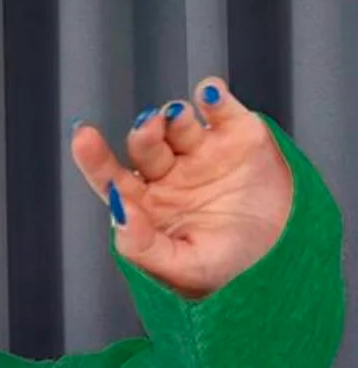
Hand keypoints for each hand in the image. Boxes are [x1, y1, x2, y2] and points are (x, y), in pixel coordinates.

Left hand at [69, 77, 293, 298]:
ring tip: (177, 120)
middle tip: (149, 129)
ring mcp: (203, 152)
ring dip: (174, 116)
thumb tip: (117, 213)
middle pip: (145, 145)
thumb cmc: (227, 272)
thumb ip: (142, 246)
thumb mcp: (181, 270)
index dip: (95, 160)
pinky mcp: (238, 135)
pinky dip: (212, 96)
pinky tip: (208, 95)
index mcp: (148, 208)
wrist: (284, 261)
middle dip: (145, 134)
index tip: (83, 137)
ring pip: (178, 123)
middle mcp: (170, 175)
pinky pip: (220, 107)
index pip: (112, 180)